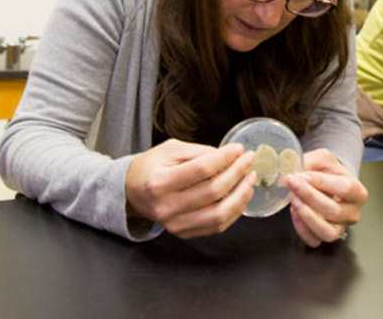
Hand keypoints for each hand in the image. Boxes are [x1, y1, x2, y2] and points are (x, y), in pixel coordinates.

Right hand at [125, 139, 254, 238]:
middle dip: (236, 173)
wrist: (133, 193)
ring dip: (241, 195)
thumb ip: (199, 152)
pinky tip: (241, 195)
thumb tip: (229, 156)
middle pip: (213, 191)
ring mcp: (175, 224)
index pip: (201, 170)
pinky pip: (217, 225)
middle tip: (248, 160)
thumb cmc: (151, 168)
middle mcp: (166, 207)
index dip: (224, 158)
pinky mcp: (184, 233)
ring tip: (250, 179)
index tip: (239, 149)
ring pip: (219, 214)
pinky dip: (234, 210)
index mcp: (159, 182)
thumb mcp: (169, 150)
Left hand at [285, 149, 367, 247]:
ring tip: (294, 199)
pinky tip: (294, 212)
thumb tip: (292, 173)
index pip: (345, 189)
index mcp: (358, 193)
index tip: (303, 175)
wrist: (324, 185)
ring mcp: (339, 228)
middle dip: (309, 196)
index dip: (322, 182)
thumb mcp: (323, 159)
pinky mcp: (324, 236)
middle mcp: (352, 213)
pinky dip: (301, 228)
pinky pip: (313, 240)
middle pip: (334, 211)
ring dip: (306, 215)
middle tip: (293, 184)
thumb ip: (310, 162)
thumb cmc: (327, 172)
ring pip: (326, 231)